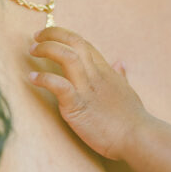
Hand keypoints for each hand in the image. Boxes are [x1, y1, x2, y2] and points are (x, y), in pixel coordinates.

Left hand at [28, 27, 148, 159]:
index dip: (65, 35)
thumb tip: (120, 63)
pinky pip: (58, 85)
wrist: (137, 137)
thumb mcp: (127, 91)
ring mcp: (86, 89)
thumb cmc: (133, 119)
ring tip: (33, 51)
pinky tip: (33, 78)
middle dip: (53, 34)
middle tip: (37, 37)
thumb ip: (120, 76)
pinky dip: (43, 78)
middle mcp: (95, 75)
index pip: (83, 43)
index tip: (50, 36)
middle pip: (74, 42)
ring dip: (47, 49)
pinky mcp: (77, 106)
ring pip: (66, 56)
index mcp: (105, 71)